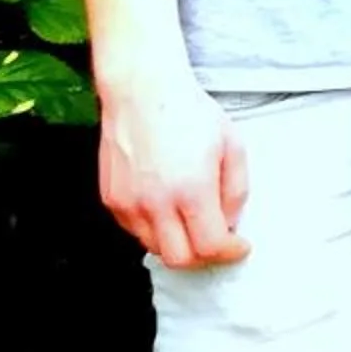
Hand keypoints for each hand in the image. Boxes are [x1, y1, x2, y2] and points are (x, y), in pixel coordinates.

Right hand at [98, 69, 249, 267]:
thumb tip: (230, 223)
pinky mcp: (111, 200)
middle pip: (179, 259)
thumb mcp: (232, 145)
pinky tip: (169, 209)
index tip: (239, 247)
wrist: (143, 92)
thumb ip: (236, 190)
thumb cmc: (190, 113)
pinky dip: (155, 230)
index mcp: (191, 190)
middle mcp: (155, 203)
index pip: (209, 246)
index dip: (229, 252)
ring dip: (178, 244)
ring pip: (154, 248)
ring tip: (193, 222)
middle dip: (204, 257)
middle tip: (218, 243)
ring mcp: (128, 204)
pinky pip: (134, 231)